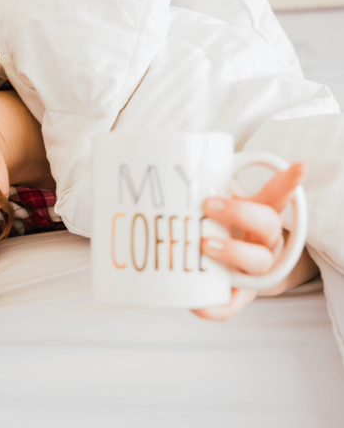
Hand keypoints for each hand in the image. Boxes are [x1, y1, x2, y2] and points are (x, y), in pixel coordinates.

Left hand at [191, 162, 305, 320]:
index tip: (299, 167)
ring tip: (204, 245)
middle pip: (268, 226)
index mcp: (261, 216)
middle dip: (240, 213)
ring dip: (232, 252)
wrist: (232, 269)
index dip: (288, 183)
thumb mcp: (220, 204)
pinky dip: (214, 307)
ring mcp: (254, 270)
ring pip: (257, 262)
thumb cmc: (222, 228)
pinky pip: (231, 306)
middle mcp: (264, 242)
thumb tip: (171, 164)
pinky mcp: (239, 295)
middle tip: (208, 204)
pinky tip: (197, 305)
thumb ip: (205, 187)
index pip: (277, 197)